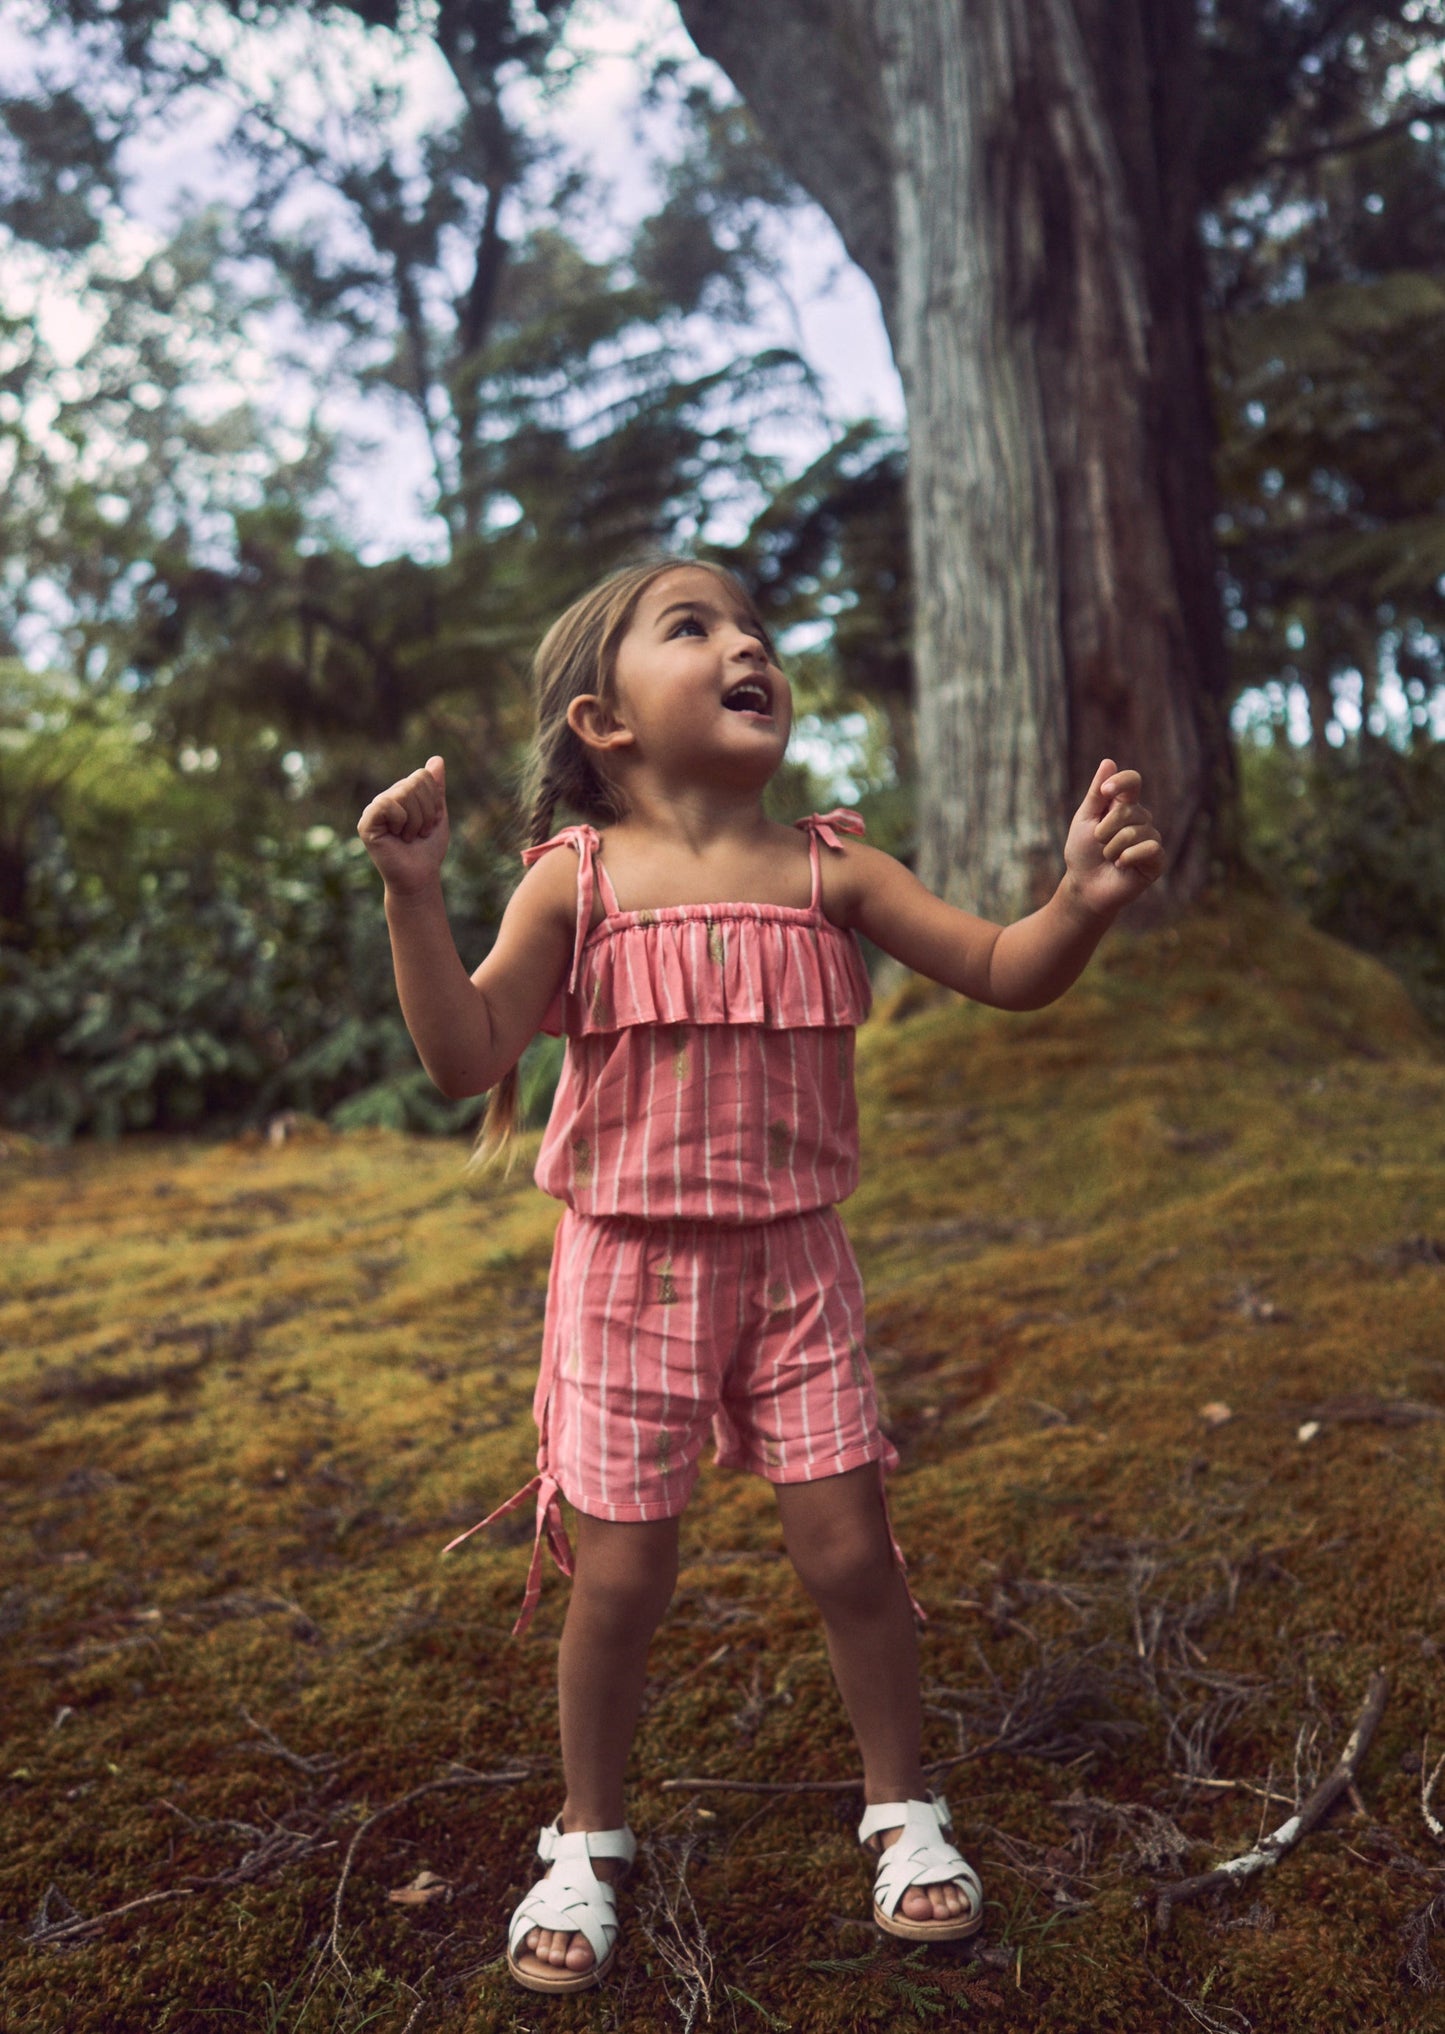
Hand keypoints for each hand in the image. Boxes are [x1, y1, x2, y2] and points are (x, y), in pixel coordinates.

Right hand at [357, 755, 449, 895]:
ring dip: (417, 821)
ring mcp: (374, 810)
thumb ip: (435, 788)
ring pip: (404, 792)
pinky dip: (401, 821)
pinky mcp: (366, 823)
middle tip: (420, 833)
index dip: (433, 801)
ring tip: (409, 837)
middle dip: (427, 811)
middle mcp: (385, 798)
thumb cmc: (428, 849)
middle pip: (414, 782)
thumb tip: (437, 759)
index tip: (430, 823)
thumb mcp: (437, 814)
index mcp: (401, 795)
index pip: (422, 776)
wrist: (419, 877)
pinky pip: (387, 804)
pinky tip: (397, 836)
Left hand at [1063, 758, 1163, 914]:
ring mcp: (1151, 839)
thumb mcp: (1084, 819)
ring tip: (1109, 858)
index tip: (1106, 790)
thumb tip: (1109, 762)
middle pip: (1129, 810)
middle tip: (1099, 844)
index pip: (1133, 782)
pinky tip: (1121, 866)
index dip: (1121, 782)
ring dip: (1112, 848)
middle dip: (1104, 829)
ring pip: (1135, 831)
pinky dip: (1127, 858)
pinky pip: (1148, 848)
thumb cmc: (1083, 853)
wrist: (1085, 887)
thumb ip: (1096, 793)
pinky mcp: (1157, 860)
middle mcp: (1141, 819)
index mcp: (1124, 806)